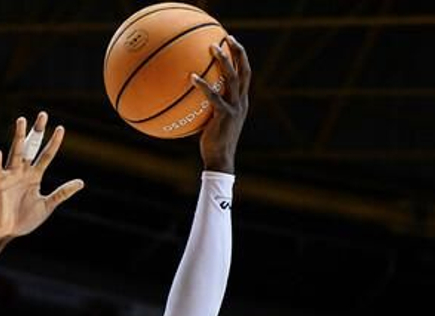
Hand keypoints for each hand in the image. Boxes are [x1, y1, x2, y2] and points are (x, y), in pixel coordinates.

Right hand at [0, 113, 84, 240]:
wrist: (6, 233)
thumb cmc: (24, 219)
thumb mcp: (47, 206)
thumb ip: (62, 193)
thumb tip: (81, 182)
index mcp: (34, 176)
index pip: (46, 155)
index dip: (54, 143)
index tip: (61, 128)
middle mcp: (22, 172)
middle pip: (31, 147)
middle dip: (37, 132)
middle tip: (42, 115)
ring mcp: (9, 177)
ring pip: (15, 153)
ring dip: (19, 138)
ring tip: (22, 121)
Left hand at [193, 35, 250, 172]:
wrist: (220, 159)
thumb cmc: (213, 142)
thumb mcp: (213, 121)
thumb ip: (208, 107)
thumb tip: (189, 97)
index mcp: (241, 102)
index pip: (245, 75)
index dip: (241, 58)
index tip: (233, 43)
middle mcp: (241, 102)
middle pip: (244, 71)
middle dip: (237, 52)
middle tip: (227, 37)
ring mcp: (235, 108)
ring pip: (232, 78)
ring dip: (223, 61)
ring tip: (212, 48)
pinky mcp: (225, 116)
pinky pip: (214, 97)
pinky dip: (203, 86)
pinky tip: (192, 77)